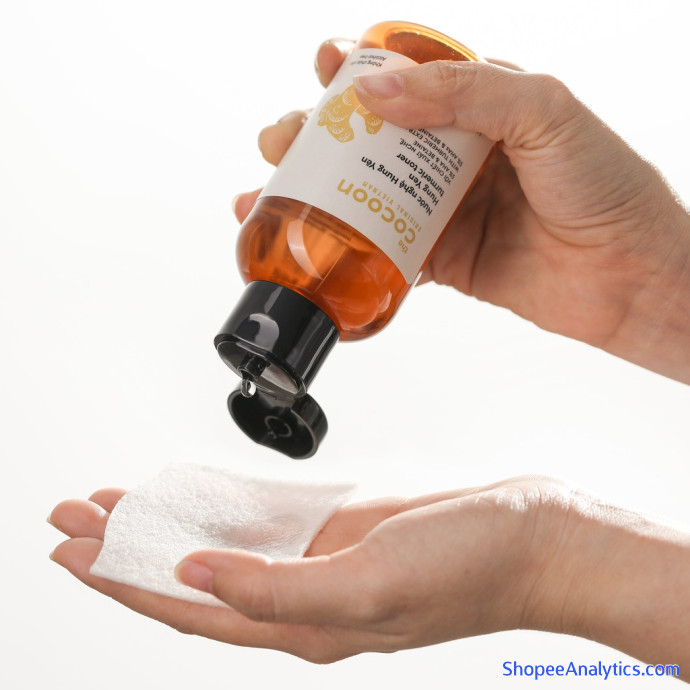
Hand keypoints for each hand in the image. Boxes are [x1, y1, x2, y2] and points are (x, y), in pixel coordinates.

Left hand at [48, 477, 689, 674]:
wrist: (527, 535)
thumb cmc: (466, 565)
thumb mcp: (370, 582)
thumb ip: (279, 589)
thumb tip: (196, 578)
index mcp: (302, 622)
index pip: (187, 606)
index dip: (122, 580)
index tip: (70, 552)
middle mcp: (300, 594)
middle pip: (190, 576)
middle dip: (124, 548)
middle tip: (67, 520)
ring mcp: (319, 557)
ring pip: (220, 543)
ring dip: (166, 523)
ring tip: (113, 504)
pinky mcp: (340, 525)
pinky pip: (263, 516)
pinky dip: (220, 505)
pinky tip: (193, 495)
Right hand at [237, 40, 689, 382]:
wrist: (628, 276)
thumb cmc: (606, 187)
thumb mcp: (544, 112)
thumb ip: (463, 94)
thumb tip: (379, 88)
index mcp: (482, 104)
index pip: (408, 76)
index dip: (359, 69)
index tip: (323, 67)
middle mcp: (457, 154)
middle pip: (372, 137)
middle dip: (319, 135)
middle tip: (283, 141)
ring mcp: (446, 208)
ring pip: (368, 193)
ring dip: (317, 193)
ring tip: (271, 195)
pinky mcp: (444, 257)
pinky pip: (386, 249)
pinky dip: (349, 250)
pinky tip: (316, 249)